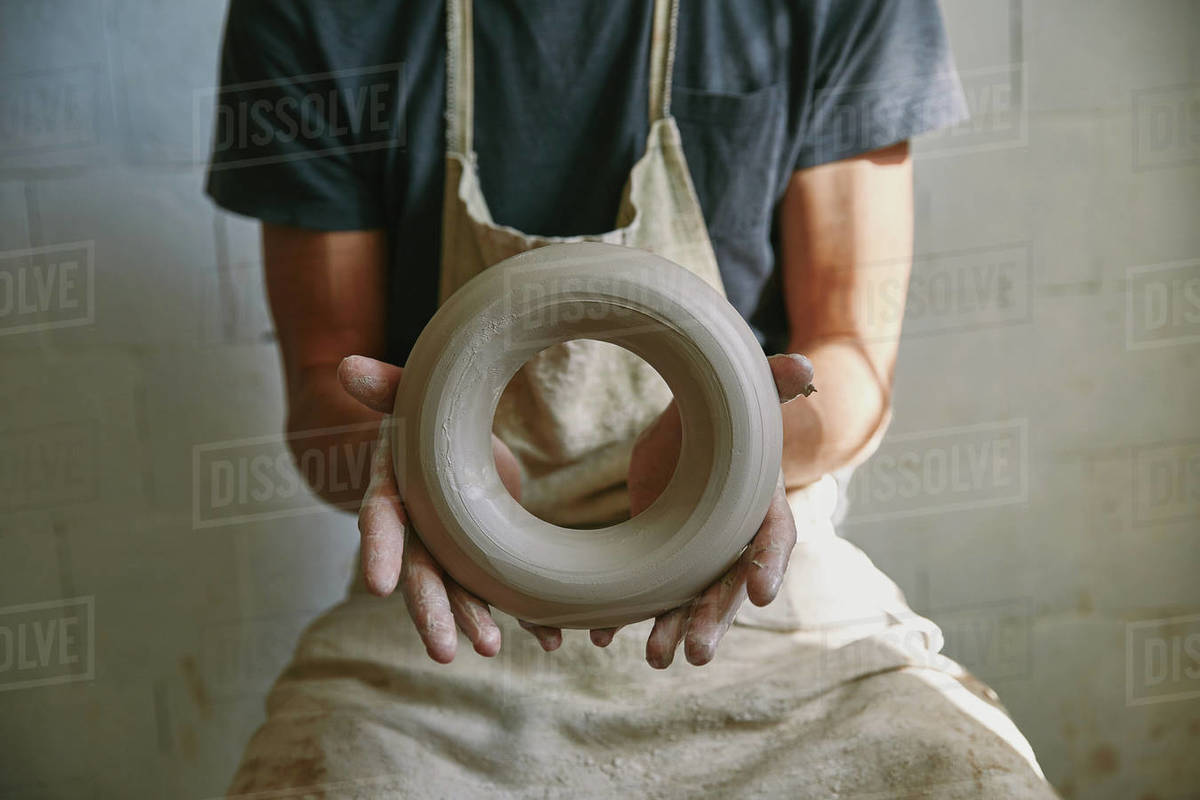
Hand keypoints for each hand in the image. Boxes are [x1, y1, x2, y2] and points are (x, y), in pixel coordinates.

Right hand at [339, 355, 526, 662]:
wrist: (454, 435)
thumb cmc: (426, 417)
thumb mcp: (409, 400)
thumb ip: (384, 387)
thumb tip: (346, 367)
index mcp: (394, 492)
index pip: (380, 523)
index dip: (378, 552)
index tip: (376, 587)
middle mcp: (417, 531)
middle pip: (420, 574)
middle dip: (430, 612)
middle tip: (442, 652)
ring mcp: (450, 551)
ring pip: (460, 591)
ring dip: (473, 620)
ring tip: (490, 648)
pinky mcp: (484, 558)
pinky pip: (503, 591)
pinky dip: (526, 615)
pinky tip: (550, 638)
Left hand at [582, 353, 815, 667]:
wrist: (694, 429)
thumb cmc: (729, 415)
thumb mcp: (748, 400)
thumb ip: (773, 386)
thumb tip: (804, 367)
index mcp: (761, 507)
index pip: (774, 539)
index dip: (769, 564)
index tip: (764, 594)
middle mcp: (732, 542)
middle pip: (728, 586)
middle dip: (714, 620)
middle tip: (697, 654)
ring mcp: (697, 555)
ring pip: (687, 600)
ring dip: (671, 629)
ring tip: (653, 659)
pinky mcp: (663, 558)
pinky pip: (647, 593)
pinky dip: (625, 616)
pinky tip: (603, 637)